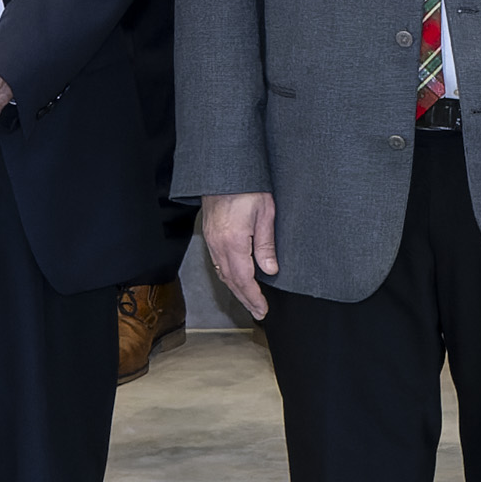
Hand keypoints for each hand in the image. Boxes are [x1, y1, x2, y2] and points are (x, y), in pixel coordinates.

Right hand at [197, 188, 280, 319]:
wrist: (223, 169)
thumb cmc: (247, 187)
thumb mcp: (265, 213)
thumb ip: (266, 245)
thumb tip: (271, 270)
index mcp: (233, 241)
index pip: (243, 279)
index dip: (253, 297)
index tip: (263, 309)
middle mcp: (218, 245)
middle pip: (231, 281)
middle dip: (245, 298)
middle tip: (258, 312)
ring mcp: (211, 240)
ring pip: (222, 273)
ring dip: (236, 289)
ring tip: (250, 300)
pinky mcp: (209, 235)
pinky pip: (217, 262)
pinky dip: (228, 275)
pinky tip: (236, 279)